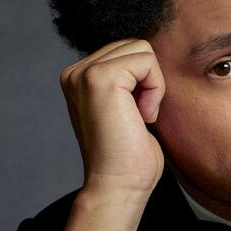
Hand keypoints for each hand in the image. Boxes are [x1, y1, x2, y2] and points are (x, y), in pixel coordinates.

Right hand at [50, 40, 166, 230]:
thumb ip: (130, 81)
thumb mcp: (129, 109)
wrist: (119, 185)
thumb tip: (151, 58)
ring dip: (153, 86)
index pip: (128, 51)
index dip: (145, 81)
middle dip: (149, 80)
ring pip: (142, 50)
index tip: (136, 116)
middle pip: (135, 45)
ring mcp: (84, 73)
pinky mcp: (100, 78)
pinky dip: (155, 90)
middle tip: (139, 117)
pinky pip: (147, 61)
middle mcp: (76, 71)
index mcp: (80, 77)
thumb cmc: (130, 156)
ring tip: (139, 116)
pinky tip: (142, 116)